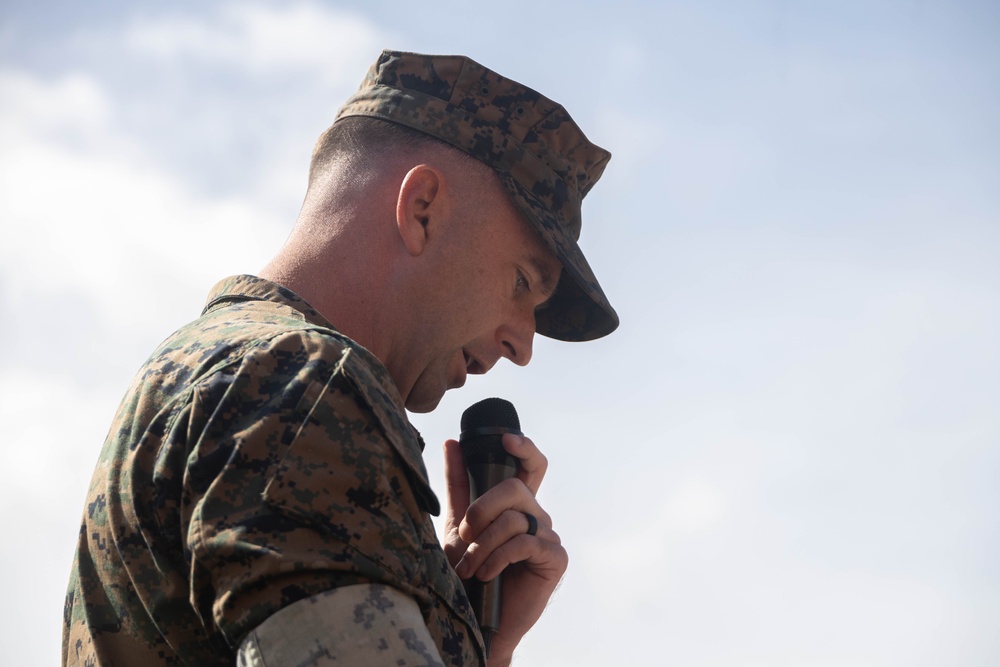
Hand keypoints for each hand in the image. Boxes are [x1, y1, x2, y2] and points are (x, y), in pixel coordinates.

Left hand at [442, 433, 568, 664]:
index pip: (530, 466)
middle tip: (465, 535)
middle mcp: (536, 515)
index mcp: (517, 504)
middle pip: (514, 487)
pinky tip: (487, 574)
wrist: (475, 619)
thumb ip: (458, 483)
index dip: (524, 448)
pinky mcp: (555, 559)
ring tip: (469, 566)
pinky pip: (523, 543)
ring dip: (482, 544)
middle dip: (481, 509)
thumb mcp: (458, 523)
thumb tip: (451, 442)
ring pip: (514, 518)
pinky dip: (497, 558)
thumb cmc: (468, 573)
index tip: (505, 440)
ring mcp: (548, 536)